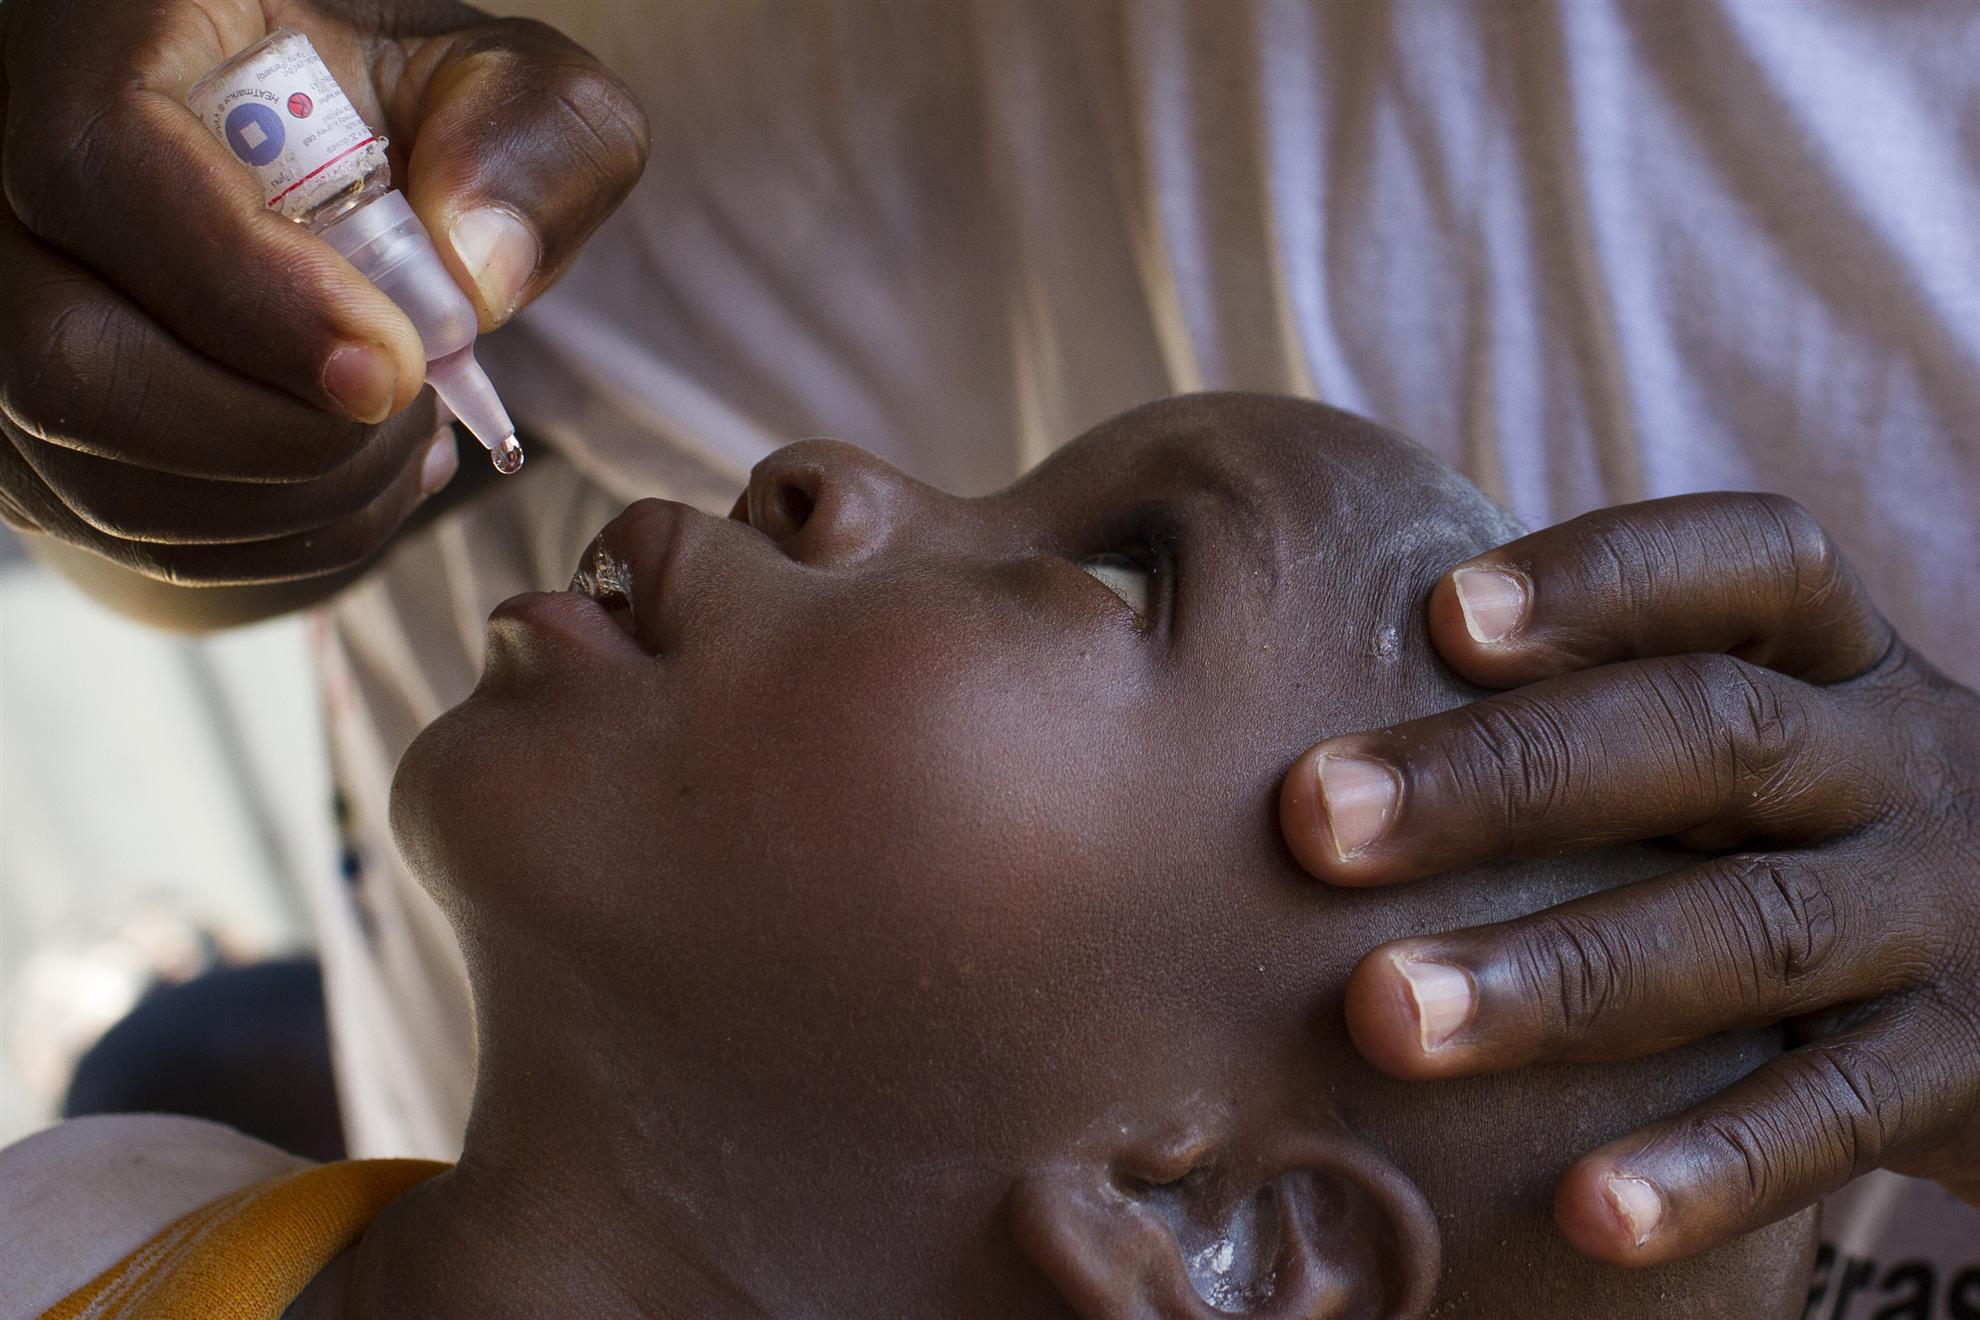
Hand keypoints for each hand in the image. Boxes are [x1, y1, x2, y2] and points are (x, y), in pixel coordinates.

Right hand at [0, 0, 647, 583]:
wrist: (333, 176)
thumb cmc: (411, 118)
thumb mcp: (511, 90)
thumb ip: (532, 146)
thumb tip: (478, 275)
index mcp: (110, 40)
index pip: (109, 168)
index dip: (253, 296)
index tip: (394, 367)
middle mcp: (11, 181)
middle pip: (69, 361)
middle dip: (279, 437)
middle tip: (409, 410)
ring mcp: (8, 319)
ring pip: (99, 476)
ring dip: (294, 500)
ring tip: (403, 441)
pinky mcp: (36, 433)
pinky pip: (133, 534)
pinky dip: (281, 537)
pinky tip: (365, 478)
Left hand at [1279, 492, 1979, 1264]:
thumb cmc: (1825, 830)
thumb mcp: (1769, 741)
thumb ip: (1608, 710)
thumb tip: (1336, 730)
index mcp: (1842, 666)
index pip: (1751, 569)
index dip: (1607, 579)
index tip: (1447, 615)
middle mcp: (1899, 769)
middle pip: (1711, 739)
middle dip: (1505, 776)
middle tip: (1317, 816)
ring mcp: (1940, 920)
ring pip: (1748, 934)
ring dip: (1561, 974)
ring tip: (1390, 1014)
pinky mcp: (1967, 1074)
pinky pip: (1837, 1119)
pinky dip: (1712, 1162)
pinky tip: (1586, 1207)